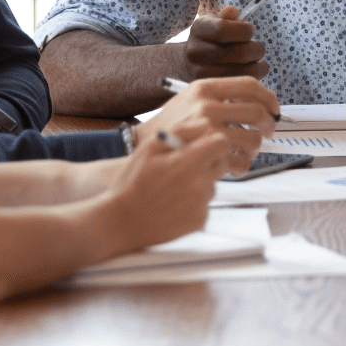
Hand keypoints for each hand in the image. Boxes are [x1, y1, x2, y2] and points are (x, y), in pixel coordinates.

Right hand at [102, 131, 232, 249]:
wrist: (122, 222)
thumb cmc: (133, 181)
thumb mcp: (149, 147)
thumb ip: (181, 130)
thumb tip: (206, 123)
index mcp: (190, 162)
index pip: (222, 143)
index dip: (213, 141)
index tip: (202, 145)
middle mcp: (201, 183)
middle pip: (221, 163)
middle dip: (207, 161)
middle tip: (183, 166)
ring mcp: (202, 204)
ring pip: (212, 184)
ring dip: (199, 182)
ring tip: (172, 187)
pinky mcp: (200, 220)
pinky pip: (205, 203)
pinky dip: (193, 202)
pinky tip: (173, 202)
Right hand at [136, 76, 279, 170]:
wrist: (139, 149)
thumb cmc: (169, 126)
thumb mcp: (188, 99)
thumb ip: (218, 97)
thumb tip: (257, 103)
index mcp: (205, 88)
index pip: (250, 85)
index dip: (269, 97)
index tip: (274, 108)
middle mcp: (207, 107)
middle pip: (257, 112)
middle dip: (268, 125)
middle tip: (266, 133)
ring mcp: (208, 132)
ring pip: (252, 140)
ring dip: (255, 148)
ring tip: (247, 151)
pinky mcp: (208, 156)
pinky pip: (240, 163)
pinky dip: (243, 166)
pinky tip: (235, 166)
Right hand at [177, 5, 267, 79]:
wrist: (188, 65)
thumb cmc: (211, 40)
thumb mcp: (215, 23)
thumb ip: (227, 18)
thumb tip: (233, 12)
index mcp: (198, 29)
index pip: (223, 29)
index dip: (244, 30)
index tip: (250, 30)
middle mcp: (195, 51)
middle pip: (237, 53)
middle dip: (256, 49)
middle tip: (259, 48)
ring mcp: (201, 73)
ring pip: (243, 71)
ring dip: (259, 66)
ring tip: (258, 61)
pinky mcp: (212, 89)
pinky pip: (241, 84)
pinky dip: (253, 78)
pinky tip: (251, 72)